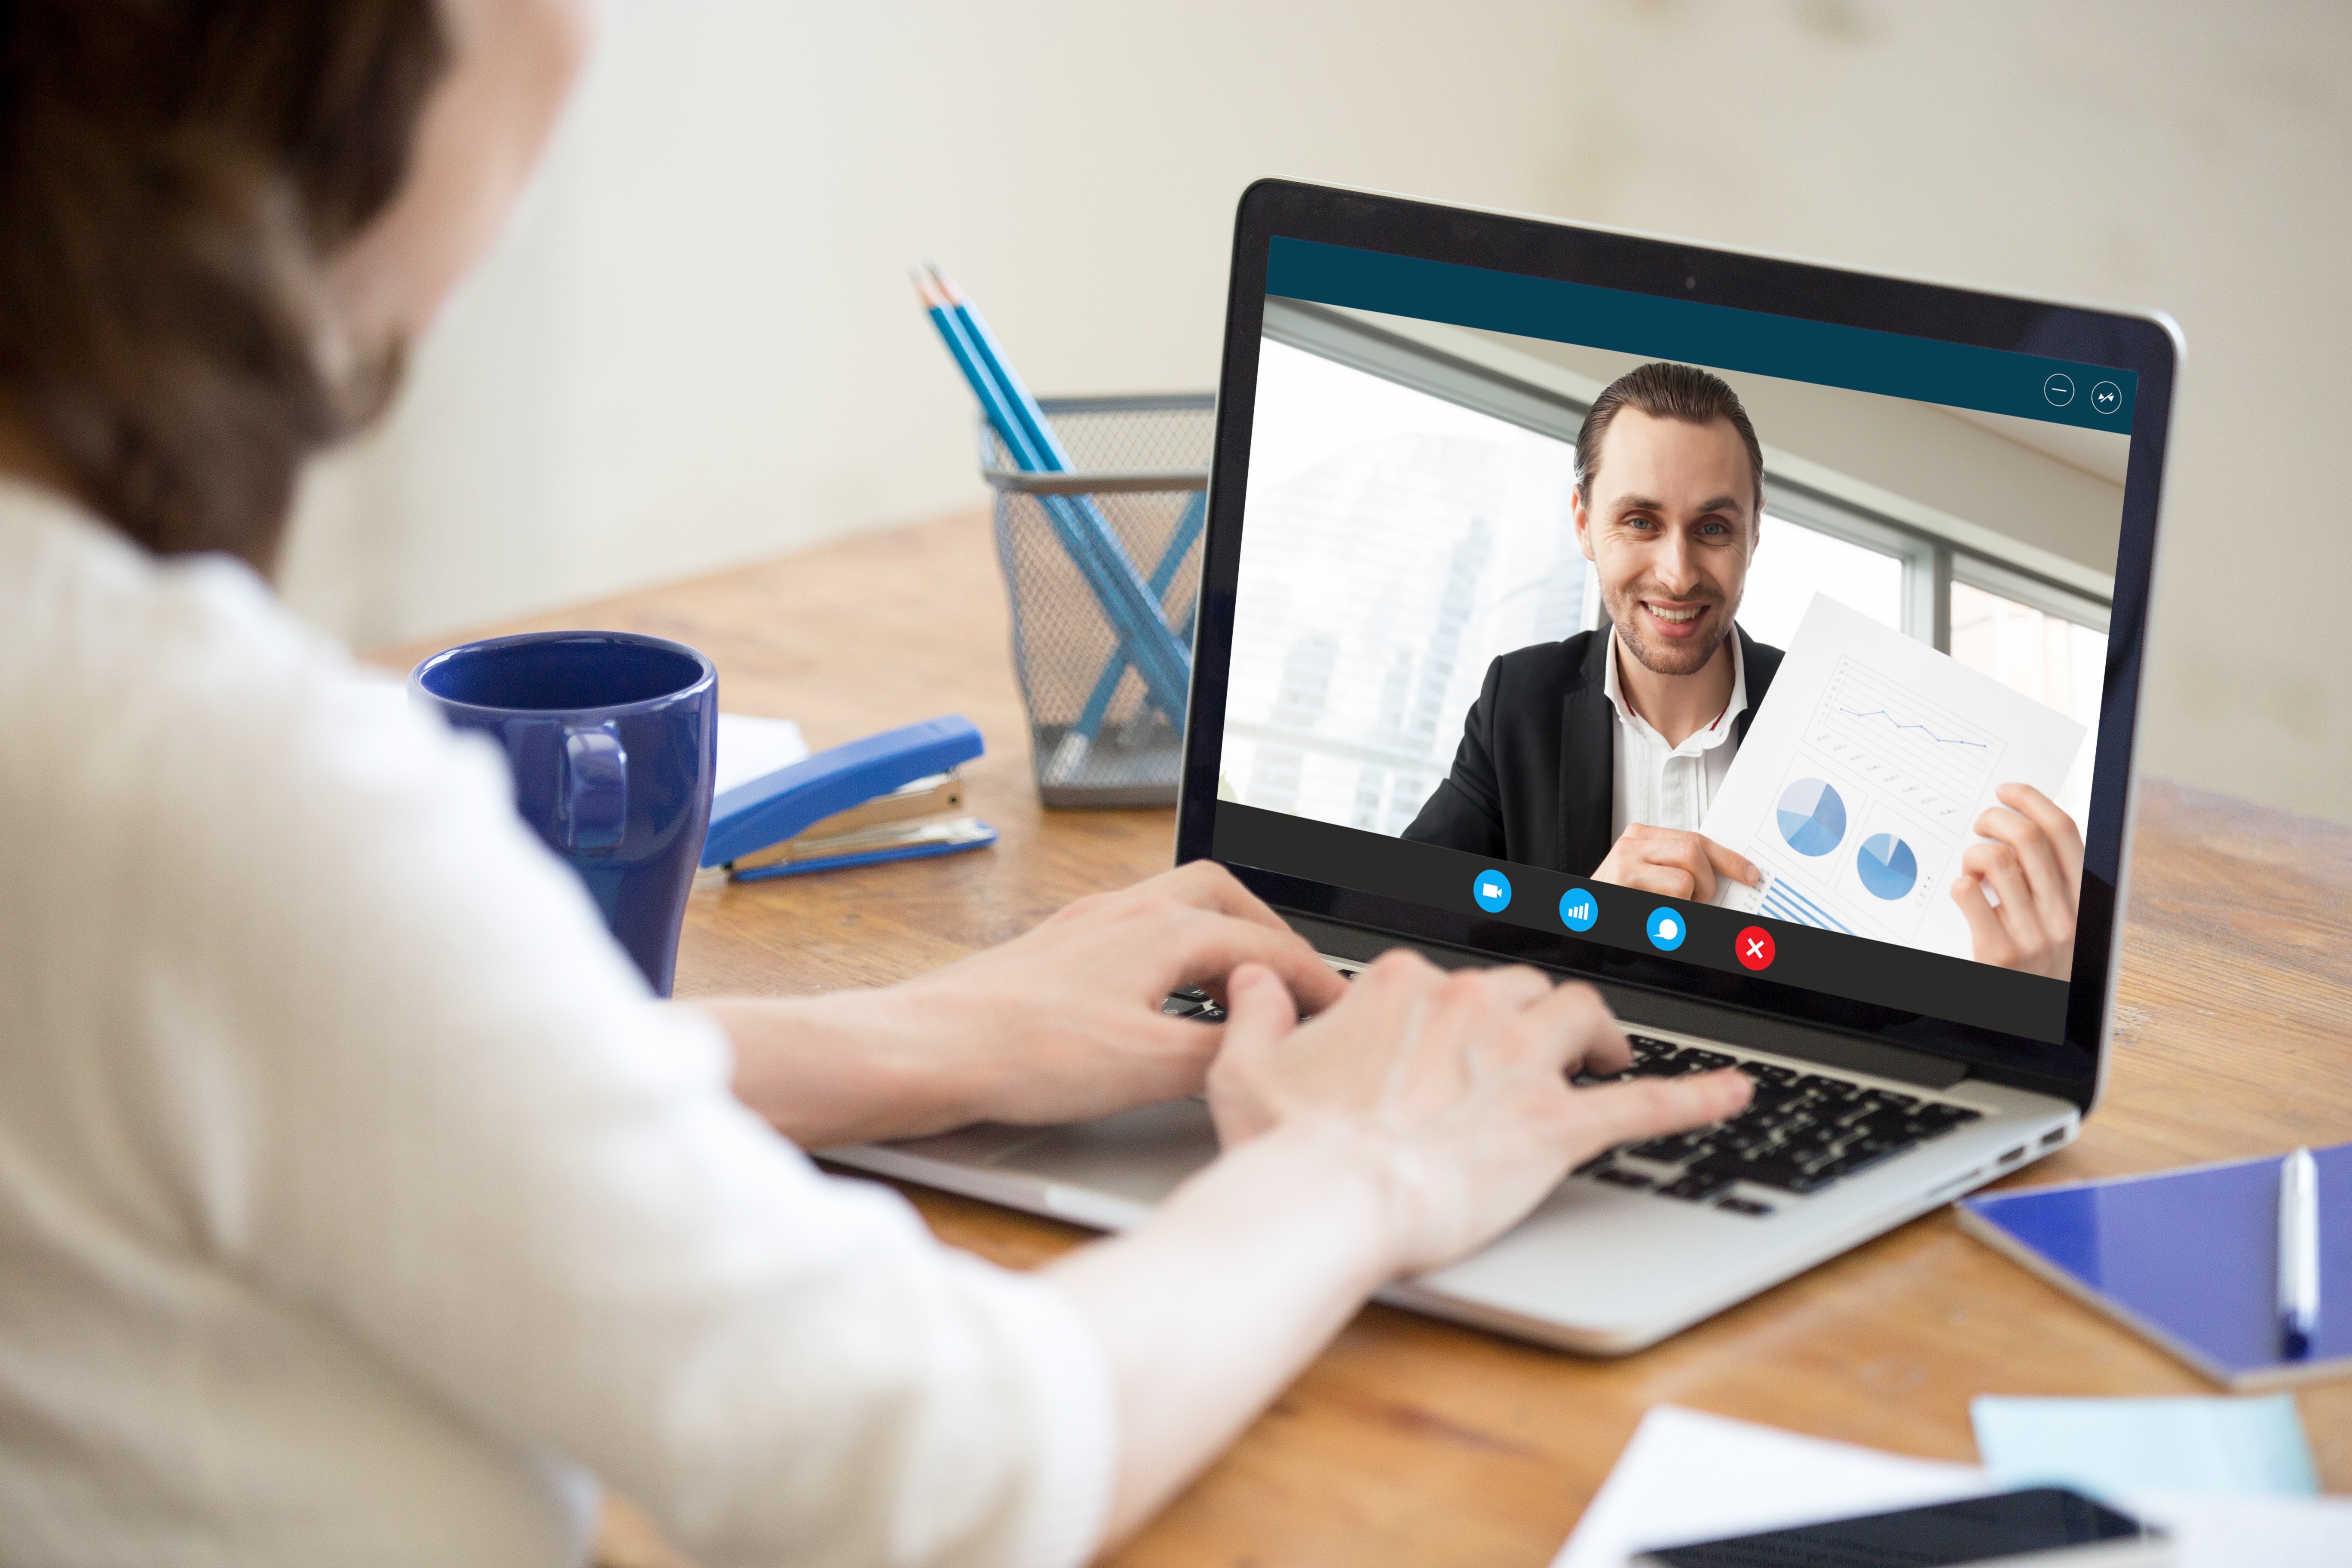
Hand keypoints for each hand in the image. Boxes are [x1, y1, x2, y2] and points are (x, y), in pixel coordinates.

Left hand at [875, 860, 1348, 1128]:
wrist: (926, 1050)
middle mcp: (1124, 911)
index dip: (1314, 979)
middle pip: (1221, 897)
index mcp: (1161, 928)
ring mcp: (1085, 927)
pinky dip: (1171, 959)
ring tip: (1238, 990)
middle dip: (1268, 935)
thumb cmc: (1026, 1053)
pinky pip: (1135, 935)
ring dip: (1218, 941)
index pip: (1265, 944)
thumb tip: (1265, 1049)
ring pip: (1174, 909)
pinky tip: (1163, 1002)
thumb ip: (1223, 1052)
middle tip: (1294, 982)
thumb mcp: (1151, 1066)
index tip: (1341, 1009)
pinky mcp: (1054, 953)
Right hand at [1205, 951, 1751, 1274]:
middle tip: (1539, 1048)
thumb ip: (1253, 1012)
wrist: (1326, 1200)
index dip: (1455, 1011)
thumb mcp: (1243, 1069)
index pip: (1446, 980)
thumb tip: (1252, 977)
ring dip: (1599, 1033)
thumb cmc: (1284, 1147)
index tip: (1452, 1036)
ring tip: (1606, 1056)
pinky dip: (1698, 1097)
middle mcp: (1469, 1006)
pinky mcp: (1557, 1125)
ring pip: (1582, 1016)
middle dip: (1533, 1015)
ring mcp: (1519, 1062)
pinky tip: (1735, 1094)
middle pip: (1522, 989)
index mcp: (1402, 988)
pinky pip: (1648, 1104)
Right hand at [1593, 822, 1760, 901]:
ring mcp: (1625, 862)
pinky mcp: (1624, 883)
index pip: (1696, 838)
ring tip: (1670, 909)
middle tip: (1699, 900)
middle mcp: (1632, 843)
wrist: (1584, 917)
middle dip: (1708, 882)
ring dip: (1689, 902)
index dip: (1728, 858)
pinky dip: (1672, 915)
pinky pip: (1670, 899)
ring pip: (1686, 878)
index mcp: (1641, 836)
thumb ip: (1677, 866)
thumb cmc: (1621, 899)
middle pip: (1694, 851)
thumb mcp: (1649, 875)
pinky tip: (1656, 916)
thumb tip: (1724, 874)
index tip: (1748, 873)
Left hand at [1950, 783, 2082, 979]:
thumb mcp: (2064, 919)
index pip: (2063, 831)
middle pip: (2026, 837)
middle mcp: (2064, 915)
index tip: (2007, 791)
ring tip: (1972, 869)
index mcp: (2084, 898)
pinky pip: (1968, 894)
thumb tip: (2021, 829)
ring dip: (1973, 853)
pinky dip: (1959, 883)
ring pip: (1995, 860)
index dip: (2032, 800)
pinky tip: (1964, 893)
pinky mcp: (1998, 953)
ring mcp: (2032, 935)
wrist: (2038, 1026)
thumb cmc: (2045, 962)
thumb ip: (2052, 879)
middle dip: (1994, 818)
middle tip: (1979, 825)